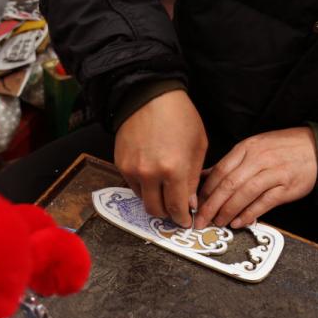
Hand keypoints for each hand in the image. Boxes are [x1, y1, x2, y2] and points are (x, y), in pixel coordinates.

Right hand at [114, 89, 206, 227]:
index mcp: (173, 170)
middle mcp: (150, 174)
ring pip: (142, 200)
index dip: (182, 219)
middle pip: (155, 210)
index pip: (176, 208)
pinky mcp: (120, 165)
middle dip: (167, 214)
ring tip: (164, 189)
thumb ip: (194, 178)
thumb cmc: (179, 117)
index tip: (186, 222)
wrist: (148, 96)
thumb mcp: (197, 146)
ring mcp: (132, 170)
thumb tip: (189, 202)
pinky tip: (152, 173)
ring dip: (154, 200)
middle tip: (175, 210)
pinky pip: (132, 185)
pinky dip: (143, 186)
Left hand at [194, 127, 317, 229]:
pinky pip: (263, 203)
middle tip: (201, 220)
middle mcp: (258, 159)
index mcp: (246, 148)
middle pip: (228, 184)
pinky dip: (249, 214)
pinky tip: (239, 222)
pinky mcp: (286, 187)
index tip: (195, 205)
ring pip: (244, 194)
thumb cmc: (282, 149)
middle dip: (211, 205)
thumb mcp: (254, 148)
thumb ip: (230, 163)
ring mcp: (273, 172)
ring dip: (227, 211)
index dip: (205, 191)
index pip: (219, 171)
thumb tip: (205, 177)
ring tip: (218, 222)